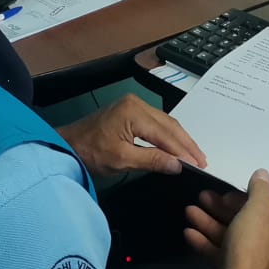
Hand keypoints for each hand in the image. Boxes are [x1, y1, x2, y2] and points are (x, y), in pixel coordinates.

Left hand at [57, 94, 206, 176]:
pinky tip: (177, 147)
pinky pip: (156, 124)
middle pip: (169, 125)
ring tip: (195, 156)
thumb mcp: (122, 160)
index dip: (184, 150)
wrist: (65, 146)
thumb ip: (152, 159)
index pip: (166, 133)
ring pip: (165, 123)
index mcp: (134, 111)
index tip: (199, 165)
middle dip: (186, 144)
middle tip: (203, 161)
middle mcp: (137, 103)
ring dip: (180, 140)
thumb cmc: (90, 153)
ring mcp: (133, 106)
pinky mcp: (130, 112)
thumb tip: (179, 165)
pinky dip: (168, 136)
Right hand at [189, 170, 268, 268]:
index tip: (225, 191)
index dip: (243, 196)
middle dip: (220, 208)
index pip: (265, 207)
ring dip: (208, 222)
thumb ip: (260, 189)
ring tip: (189, 211)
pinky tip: (190, 233)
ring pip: (229, 236)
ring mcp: (252, 262)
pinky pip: (221, 252)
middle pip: (244, 220)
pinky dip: (206, 241)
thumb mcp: (257, 209)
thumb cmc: (250, 245)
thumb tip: (263, 173)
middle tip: (202, 197)